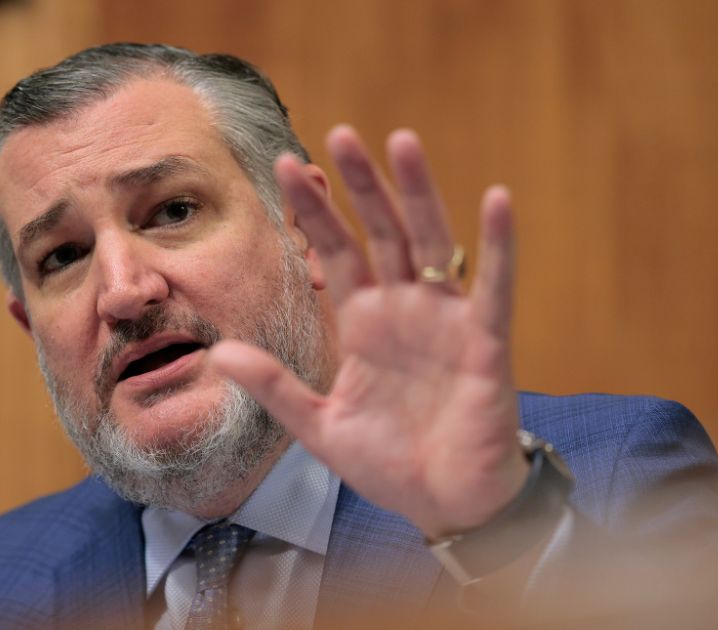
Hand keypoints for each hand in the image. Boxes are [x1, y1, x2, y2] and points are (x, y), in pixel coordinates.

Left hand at [209, 125, 525, 538]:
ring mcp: (445, 320)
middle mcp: (403, 310)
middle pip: (379, 232)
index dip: (313, 212)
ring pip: (432, 242)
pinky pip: (493, 286)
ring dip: (417, 193)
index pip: (335, 252)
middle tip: (338, 134)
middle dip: (360, 185)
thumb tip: (218, 352)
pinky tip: (497, 199)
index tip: (285, 167)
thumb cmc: (389, 463)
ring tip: (401, 141)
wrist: (446, 505)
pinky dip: (499, 246)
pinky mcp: (484, 342)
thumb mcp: (319, 425)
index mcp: (363, 324)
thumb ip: (275, 387)